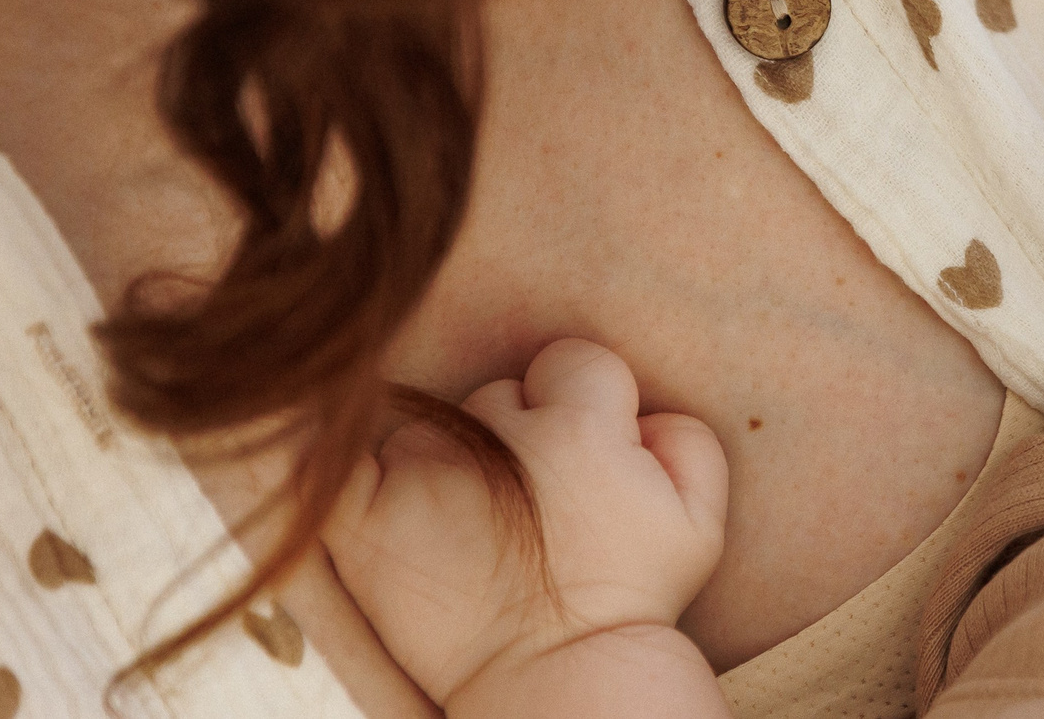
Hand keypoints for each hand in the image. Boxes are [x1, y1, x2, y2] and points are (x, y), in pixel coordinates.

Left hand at [327, 339, 728, 708]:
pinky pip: (342, 461)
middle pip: (497, 395)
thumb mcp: (701, 519)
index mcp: (581, 423)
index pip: (572, 361)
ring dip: (446, 461)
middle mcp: (501, 436)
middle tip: (532, 499)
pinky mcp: (370, 521)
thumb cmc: (633, 603)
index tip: (583, 457)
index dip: (583, 405)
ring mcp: (428, 474)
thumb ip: (685, 437)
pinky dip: (344, 462)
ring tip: (467, 527)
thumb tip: (641, 410)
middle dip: (515, 432)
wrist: (560, 683)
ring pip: (430, 429)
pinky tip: (364, 481)